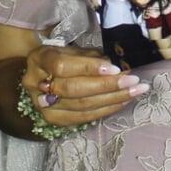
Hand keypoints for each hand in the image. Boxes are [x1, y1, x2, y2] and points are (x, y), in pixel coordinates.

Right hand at [22, 45, 146, 128]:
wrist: (41, 76)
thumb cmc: (61, 58)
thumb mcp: (71, 51)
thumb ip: (90, 58)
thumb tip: (118, 68)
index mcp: (39, 59)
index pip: (62, 65)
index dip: (89, 68)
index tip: (115, 68)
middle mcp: (35, 83)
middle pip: (73, 89)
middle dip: (107, 86)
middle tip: (133, 81)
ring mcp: (43, 105)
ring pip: (80, 105)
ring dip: (112, 99)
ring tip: (134, 92)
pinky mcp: (54, 119)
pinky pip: (83, 118)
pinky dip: (105, 110)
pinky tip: (122, 102)